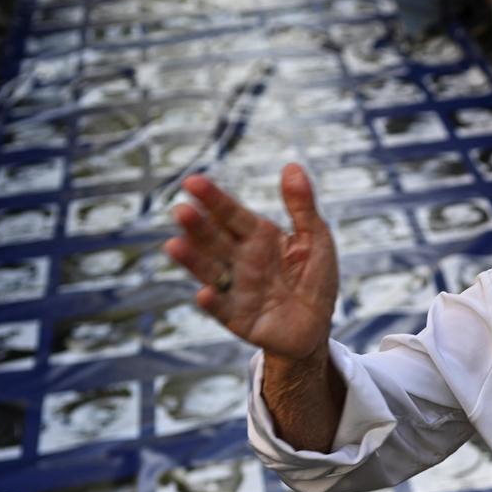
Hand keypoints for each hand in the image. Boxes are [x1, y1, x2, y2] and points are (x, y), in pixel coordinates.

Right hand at [166, 164, 338, 363]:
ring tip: (174, 245)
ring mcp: (236, 289)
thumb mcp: (316, 238)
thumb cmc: (314, 279)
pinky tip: (204, 294)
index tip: (193, 182)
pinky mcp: (238, 318)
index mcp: (257, 236)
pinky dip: (214, 303)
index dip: (213, 199)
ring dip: (192, 260)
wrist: (317, 325)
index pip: (231, 214)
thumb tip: (293, 166)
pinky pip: (223, 310)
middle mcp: (240, 260)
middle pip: (215, 239)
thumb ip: (302, 206)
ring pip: (210, 271)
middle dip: (198, 226)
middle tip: (181, 211)